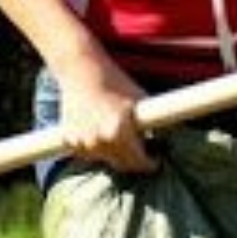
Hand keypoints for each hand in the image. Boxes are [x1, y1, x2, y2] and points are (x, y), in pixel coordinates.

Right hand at [55, 54, 155, 174]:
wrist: (82, 72)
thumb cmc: (115, 83)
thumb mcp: (142, 99)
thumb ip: (153, 123)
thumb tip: (167, 139)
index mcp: (119, 132)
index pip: (140, 162)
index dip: (151, 163)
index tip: (155, 161)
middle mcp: (100, 141)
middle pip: (123, 165)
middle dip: (135, 161)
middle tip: (141, 153)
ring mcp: (83, 142)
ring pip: (105, 160)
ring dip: (114, 155)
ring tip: (119, 138)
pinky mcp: (69, 140)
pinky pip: (87, 154)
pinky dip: (95, 149)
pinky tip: (100, 134)